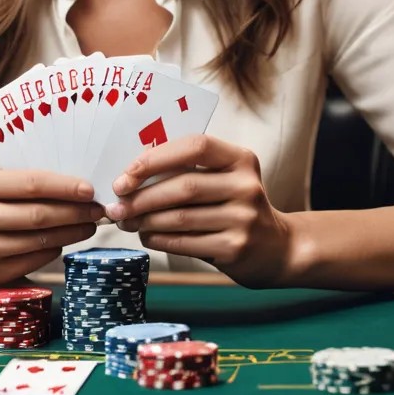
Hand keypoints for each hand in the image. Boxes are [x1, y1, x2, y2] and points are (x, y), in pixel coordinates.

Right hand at [0, 167, 102, 286]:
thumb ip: (21, 181)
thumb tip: (72, 185)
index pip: (31, 183)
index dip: (64, 187)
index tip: (89, 189)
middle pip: (40, 214)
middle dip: (76, 211)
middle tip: (98, 208)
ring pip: (41, 240)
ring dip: (72, 232)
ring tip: (89, 224)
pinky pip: (35, 259)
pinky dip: (55, 248)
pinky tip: (65, 239)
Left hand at [106, 135, 290, 287]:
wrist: (277, 248)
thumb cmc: (234, 206)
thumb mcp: (224, 178)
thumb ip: (188, 170)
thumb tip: (131, 173)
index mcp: (240, 159)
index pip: (195, 146)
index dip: (156, 158)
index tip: (125, 175)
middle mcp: (246, 186)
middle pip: (184, 186)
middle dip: (142, 196)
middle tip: (116, 204)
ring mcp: (244, 218)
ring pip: (181, 217)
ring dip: (145, 220)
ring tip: (125, 220)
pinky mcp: (236, 248)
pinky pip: (186, 242)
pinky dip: (159, 239)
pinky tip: (146, 235)